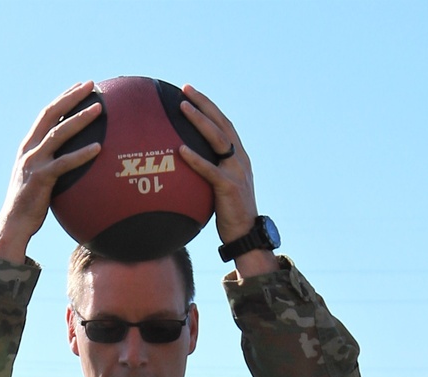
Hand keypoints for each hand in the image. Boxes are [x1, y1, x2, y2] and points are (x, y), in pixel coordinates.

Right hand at [0, 83, 101, 263]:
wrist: (14, 224)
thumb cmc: (29, 204)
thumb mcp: (38, 178)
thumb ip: (51, 164)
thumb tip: (72, 161)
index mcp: (28, 146)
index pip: (46, 114)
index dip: (63, 98)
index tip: (79, 86)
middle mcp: (29, 149)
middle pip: (51, 114)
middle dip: (71, 97)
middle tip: (91, 85)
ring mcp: (34, 162)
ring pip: (58, 133)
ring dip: (79, 119)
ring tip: (99, 109)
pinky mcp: (41, 179)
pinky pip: (64, 163)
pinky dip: (81, 155)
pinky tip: (98, 149)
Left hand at [177, 86, 274, 274]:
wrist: (246, 235)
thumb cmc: (230, 215)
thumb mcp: (220, 189)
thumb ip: (209, 174)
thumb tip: (185, 168)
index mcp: (238, 157)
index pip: (223, 124)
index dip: (208, 107)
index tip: (190, 93)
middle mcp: (239, 159)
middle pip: (221, 123)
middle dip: (203, 103)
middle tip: (185, 89)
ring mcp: (236, 171)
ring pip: (217, 139)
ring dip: (199, 121)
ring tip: (182, 108)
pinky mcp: (229, 187)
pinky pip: (209, 170)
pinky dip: (195, 158)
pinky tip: (181, 149)